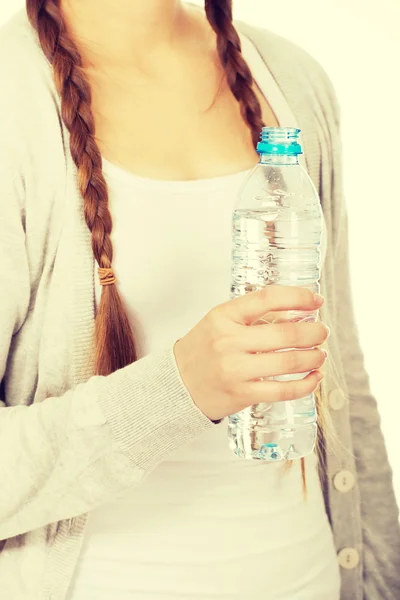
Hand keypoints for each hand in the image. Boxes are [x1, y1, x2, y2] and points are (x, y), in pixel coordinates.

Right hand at [173, 286, 328, 420]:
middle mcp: (228, 341)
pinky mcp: (241, 394)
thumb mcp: (221, 322)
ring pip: (288, 363)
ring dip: (313, 357)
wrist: (178, 384)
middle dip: (313, 332)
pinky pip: (283, 390)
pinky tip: (314, 377)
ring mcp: (234, 370)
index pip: (267, 298)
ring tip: (320, 354)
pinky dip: (306, 384)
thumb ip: (255, 316)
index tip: (316, 300)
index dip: (298, 297)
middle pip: (284, 334)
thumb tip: (299, 312)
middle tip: (322, 332)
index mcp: (223, 316)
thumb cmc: (204, 349)